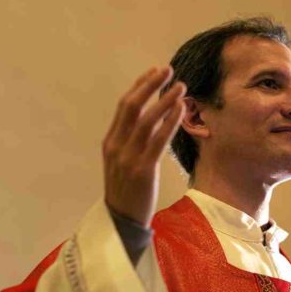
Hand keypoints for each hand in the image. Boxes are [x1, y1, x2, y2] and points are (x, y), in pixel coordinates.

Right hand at [103, 66, 185, 226]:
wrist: (121, 222)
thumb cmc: (126, 192)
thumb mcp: (121, 163)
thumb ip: (129, 143)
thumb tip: (147, 121)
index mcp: (110, 142)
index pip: (124, 107)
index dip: (140, 86)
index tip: (154, 72)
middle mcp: (116, 147)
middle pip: (132, 106)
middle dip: (149, 85)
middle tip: (167, 70)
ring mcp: (128, 158)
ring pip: (146, 120)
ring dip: (164, 100)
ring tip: (180, 87)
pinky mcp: (143, 170)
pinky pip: (157, 140)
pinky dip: (169, 121)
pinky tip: (180, 109)